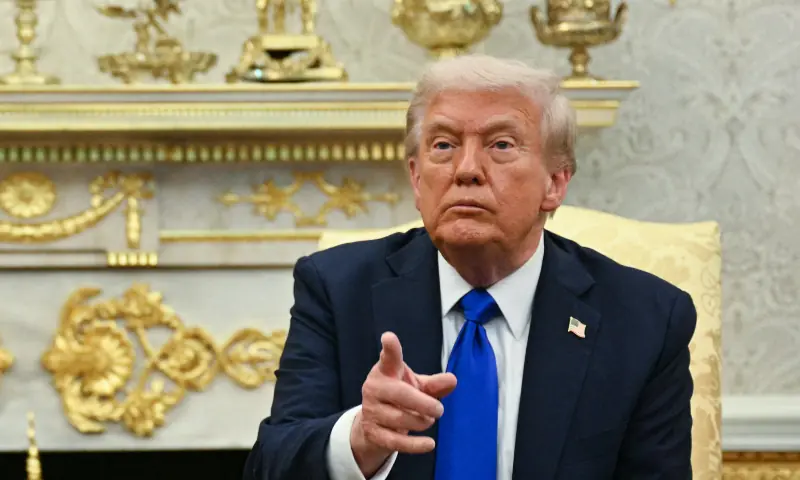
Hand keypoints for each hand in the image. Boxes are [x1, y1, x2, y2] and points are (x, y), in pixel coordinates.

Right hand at [350, 332, 456, 475]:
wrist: (374, 422)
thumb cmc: (400, 396)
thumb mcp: (417, 386)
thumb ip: (434, 384)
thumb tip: (452, 380)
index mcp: (386, 370)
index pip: (389, 357)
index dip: (390, 348)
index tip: (389, 338)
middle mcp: (374, 387)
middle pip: (402, 395)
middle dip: (424, 403)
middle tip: (439, 409)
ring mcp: (371, 410)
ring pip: (402, 419)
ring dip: (422, 422)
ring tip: (427, 420)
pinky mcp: (372, 432)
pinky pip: (397, 442)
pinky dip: (416, 445)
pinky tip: (429, 444)